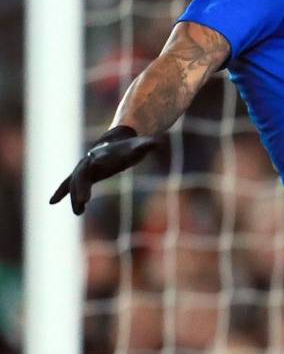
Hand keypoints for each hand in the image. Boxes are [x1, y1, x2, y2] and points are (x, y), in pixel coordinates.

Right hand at [49, 125, 164, 214]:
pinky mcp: (85, 175)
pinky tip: (55, 203)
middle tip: (83, 203)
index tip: (87, 190)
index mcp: (100, 155)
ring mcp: (84, 168)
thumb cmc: (130, 145)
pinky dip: (62, 192)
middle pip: (80, 176)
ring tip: (78, 213)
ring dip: (74, 197)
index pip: (92, 165)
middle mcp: (88, 161)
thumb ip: (147, 145)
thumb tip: (158, 142)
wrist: (118, 140)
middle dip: (79, 189)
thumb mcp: (139, 146)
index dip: (87, 177)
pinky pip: (70, 184)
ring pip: (74, 183)